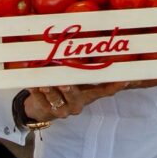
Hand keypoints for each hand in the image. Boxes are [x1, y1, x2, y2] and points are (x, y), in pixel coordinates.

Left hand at [18, 81, 144, 125]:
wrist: (43, 110)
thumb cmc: (63, 90)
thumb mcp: (76, 82)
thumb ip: (81, 69)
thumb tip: (89, 46)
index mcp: (88, 96)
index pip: (104, 91)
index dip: (114, 86)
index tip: (125, 79)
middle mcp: (77, 104)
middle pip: (75, 96)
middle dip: (69, 89)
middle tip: (65, 82)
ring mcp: (62, 110)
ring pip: (56, 98)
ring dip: (49, 88)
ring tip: (44, 82)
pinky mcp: (48, 112)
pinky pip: (40, 100)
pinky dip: (35, 91)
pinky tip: (31, 83)